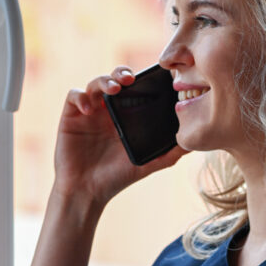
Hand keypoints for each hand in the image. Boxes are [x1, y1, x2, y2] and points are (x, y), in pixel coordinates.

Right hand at [54, 65, 185, 206]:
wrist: (87, 191)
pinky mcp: (71, 115)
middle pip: (115, 79)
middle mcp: (108, 110)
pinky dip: (81, 96)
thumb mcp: (148, 164)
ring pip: (96, 82)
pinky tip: (89, 109)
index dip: (142, 79)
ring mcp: (89, 111)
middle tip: (130, 79)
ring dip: (104, 81)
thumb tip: (193, 142)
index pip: (135, 88)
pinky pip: (75, 95)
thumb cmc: (116, 178)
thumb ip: (170, 153)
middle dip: (123, 73)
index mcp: (126, 116)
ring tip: (113, 90)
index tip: (152, 79)